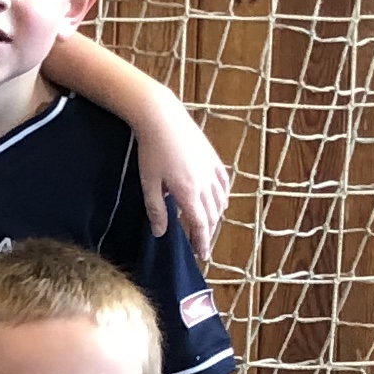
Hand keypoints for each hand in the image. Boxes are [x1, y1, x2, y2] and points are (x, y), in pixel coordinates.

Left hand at [132, 91, 232, 250]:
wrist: (163, 118)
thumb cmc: (151, 151)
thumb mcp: (148, 183)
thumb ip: (156, 209)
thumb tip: (161, 233)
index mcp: (188, 192)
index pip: (200, 225)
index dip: (202, 242)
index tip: (202, 256)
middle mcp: (205, 184)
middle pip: (212, 216)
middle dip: (208, 233)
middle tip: (201, 245)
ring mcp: (212, 170)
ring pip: (221, 201)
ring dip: (216, 216)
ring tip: (207, 225)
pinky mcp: (214, 158)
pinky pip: (224, 183)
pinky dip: (223, 196)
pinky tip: (219, 201)